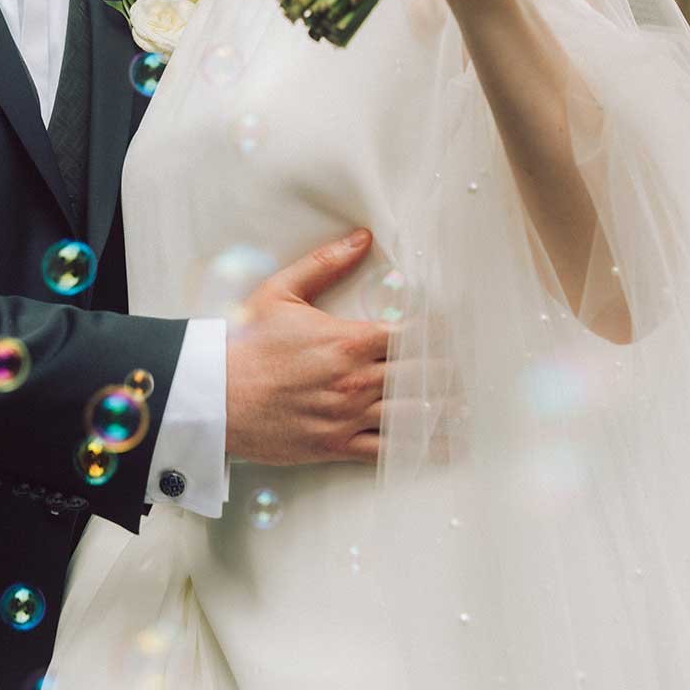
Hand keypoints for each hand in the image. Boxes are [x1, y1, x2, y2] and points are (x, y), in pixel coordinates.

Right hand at [224, 229, 463, 466]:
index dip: (440, 334)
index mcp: (347, 340)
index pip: (411, 335)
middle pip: (419, 376)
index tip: (462, 332)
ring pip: (410, 415)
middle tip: (476, 370)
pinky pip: (386, 451)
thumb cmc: (245, 343)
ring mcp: (347, 417)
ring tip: (470, 407)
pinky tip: (442, 447)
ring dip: (444, 411)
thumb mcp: (282, 292)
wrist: (213, 396)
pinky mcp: (335, 446)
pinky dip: (417, 449)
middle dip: (450, 373)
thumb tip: (362, 237)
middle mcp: (354, 381)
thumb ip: (325, 263)